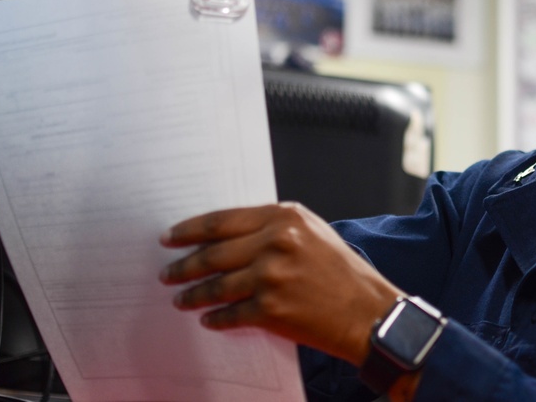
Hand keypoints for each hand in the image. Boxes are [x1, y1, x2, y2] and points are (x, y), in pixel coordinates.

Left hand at [159, 202, 401, 365]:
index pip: (222, 220)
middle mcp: (276, 242)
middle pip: (213, 253)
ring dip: (193, 294)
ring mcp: (271, 276)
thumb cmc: (342, 272)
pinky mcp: (271, 309)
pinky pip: (230, 314)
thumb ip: (273, 228)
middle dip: (184, 265)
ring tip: (181, 299)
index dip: (189, 230)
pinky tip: (209, 319)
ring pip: (216, 286)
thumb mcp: (312, 233)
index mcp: (285, 217)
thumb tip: (227, 236)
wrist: (368, 311)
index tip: (170, 237)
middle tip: (167, 272)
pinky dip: (216, 319)